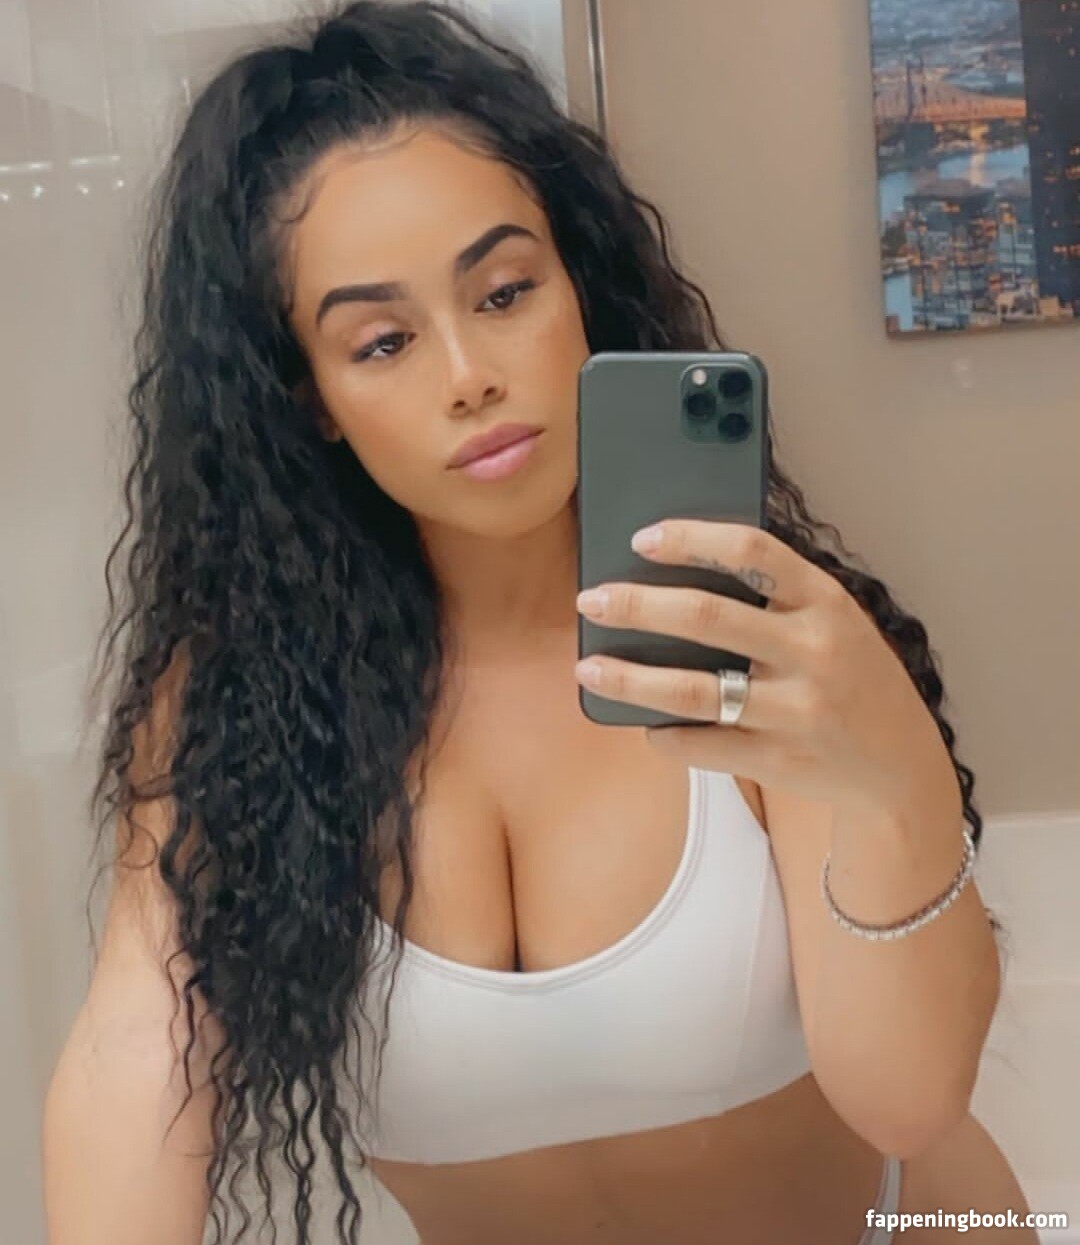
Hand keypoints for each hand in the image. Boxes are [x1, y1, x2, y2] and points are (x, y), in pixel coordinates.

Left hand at [574, 519, 958, 818]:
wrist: (900, 765)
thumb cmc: (851, 678)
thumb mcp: (832, 623)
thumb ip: (775, 599)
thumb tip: (675, 576)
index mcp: (826, 601)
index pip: (752, 551)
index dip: (691, 539)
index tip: (642, 539)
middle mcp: (814, 650)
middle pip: (706, 616)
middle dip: (637, 606)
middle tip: (591, 600)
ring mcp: (797, 710)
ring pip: (693, 690)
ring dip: (629, 679)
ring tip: (588, 669)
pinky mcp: (781, 760)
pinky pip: (703, 745)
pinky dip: (664, 735)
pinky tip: (644, 725)